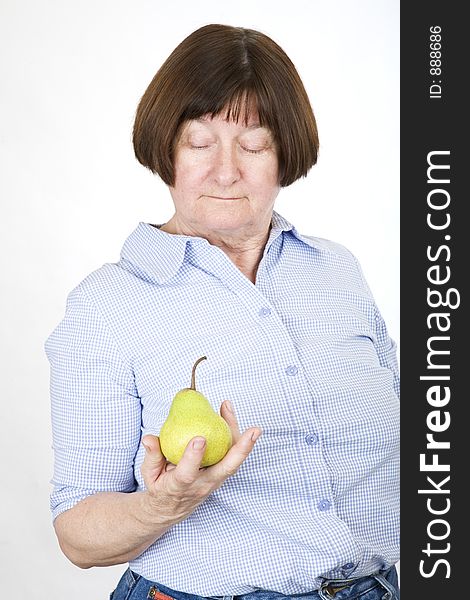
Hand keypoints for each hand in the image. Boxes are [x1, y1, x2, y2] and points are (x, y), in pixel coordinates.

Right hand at [140, 400, 260, 526]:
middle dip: (242, 450)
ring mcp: (214, 481)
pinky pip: (231, 455)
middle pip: (227, 469)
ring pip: (233, 460)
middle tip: (254, 430)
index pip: (188, 474)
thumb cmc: (160, 487)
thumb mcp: (149, 475)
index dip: (194, 457)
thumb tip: (149, 439)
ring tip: (231, 408)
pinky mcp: (220, 474)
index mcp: (180, 487)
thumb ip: (151, 456)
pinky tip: (227, 413)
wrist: (170, 509)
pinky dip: (234, 436)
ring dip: (241, 438)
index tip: (199, 438)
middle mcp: (202, 485)